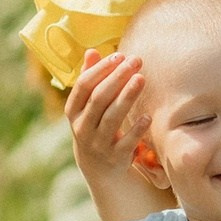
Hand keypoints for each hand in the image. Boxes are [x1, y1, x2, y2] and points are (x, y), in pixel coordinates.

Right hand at [66, 48, 148, 181]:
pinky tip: (148, 116)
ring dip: (127, 97)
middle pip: (99, 99)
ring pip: (112, 118)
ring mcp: (98, 144)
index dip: (100, 69)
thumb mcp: (86, 107)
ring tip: (142, 79)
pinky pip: (126, 142)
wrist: (98, 169)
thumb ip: (89, 79)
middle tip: (136, 61)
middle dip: (117, 78)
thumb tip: (92, 51)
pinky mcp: (116, 157)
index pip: (84, 86)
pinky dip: (136, 129)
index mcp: (73, 112)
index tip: (119, 56)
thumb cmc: (95, 126)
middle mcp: (82, 127)